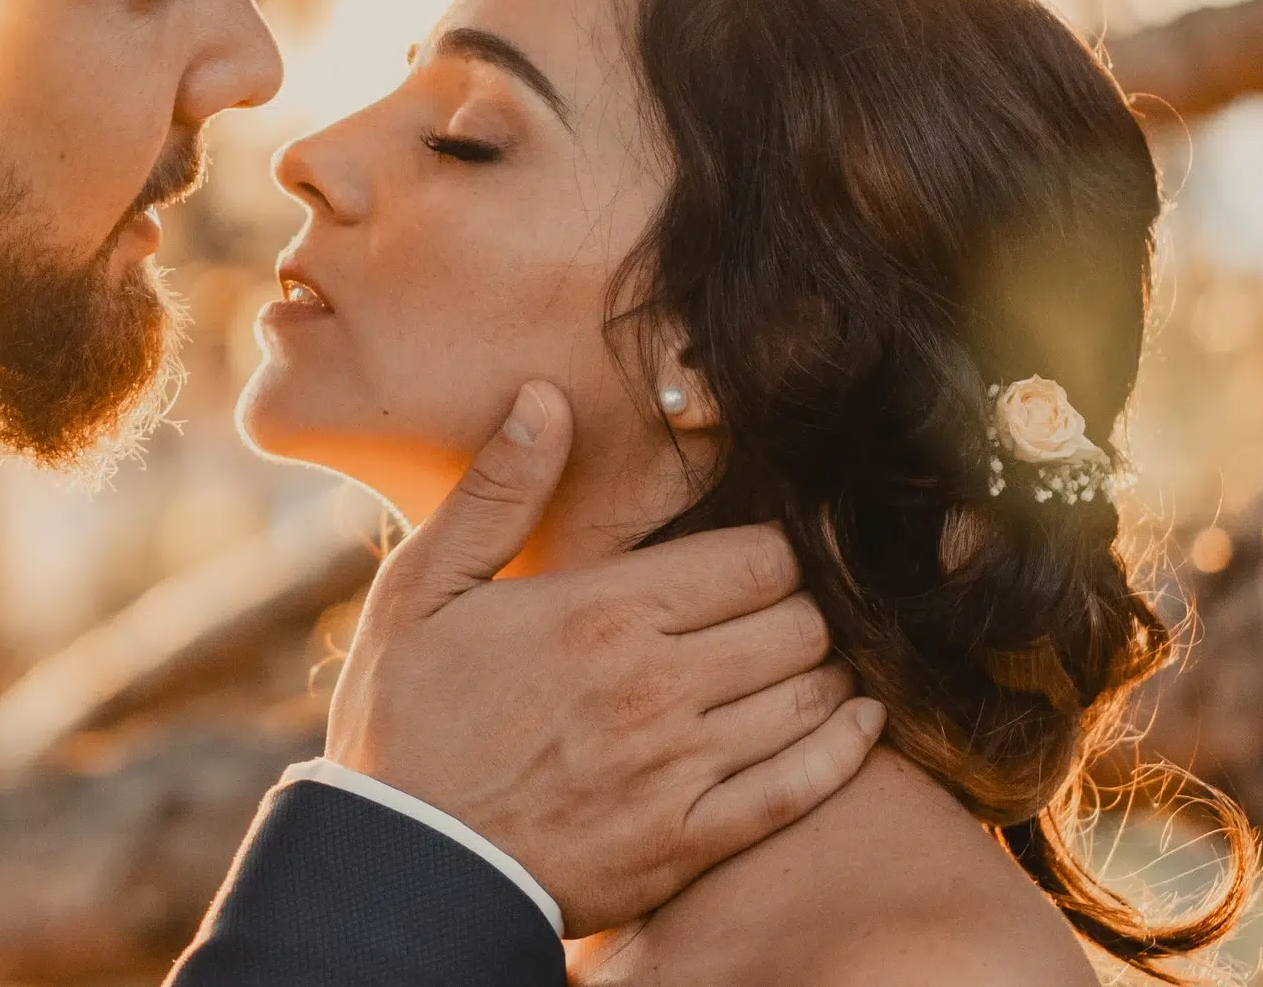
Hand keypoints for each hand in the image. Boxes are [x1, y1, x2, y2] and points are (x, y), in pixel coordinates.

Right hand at [324, 382, 884, 935]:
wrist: (400, 865)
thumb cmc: (403, 718)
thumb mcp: (423, 588)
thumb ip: (497, 491)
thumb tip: (545, 397)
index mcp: (603, 611)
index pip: (756, 558)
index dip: (775, 548)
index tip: (760, 551)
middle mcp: (658, 685)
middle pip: (798, 621)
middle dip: (805, 604)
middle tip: (786, 604)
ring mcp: (680, 769)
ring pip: (811, 696)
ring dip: (827, 669)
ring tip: (813, 657)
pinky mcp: (689, 843)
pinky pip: (801, 789)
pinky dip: (846, 749)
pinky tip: (862, 722)